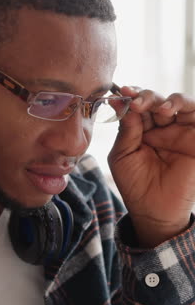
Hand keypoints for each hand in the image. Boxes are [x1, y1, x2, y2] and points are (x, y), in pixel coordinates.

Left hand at [108, 86, 194, 246]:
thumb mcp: (122, 155)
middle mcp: (161, 127)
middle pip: (156, 100)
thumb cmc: (134, 185)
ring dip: (167, 99)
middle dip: (146, 97)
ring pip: (178, 102)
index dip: (131, 96)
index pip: (138, 105)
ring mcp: (179, 132)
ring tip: (158, 108)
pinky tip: (170, 109)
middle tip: (136, 102)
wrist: (154, 211)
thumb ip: (126, 130)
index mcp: (141, 130)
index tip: (121, 92)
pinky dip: (185, 105)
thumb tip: (124, 102)